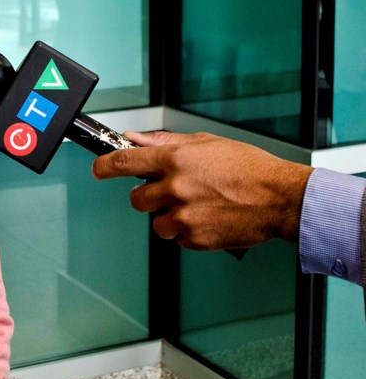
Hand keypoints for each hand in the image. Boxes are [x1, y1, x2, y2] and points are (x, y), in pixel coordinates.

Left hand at [91, 130, 310, 250]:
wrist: (280, 198)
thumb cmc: (248, 167)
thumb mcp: (205, 143)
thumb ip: (165, 142)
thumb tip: (135, 139)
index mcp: (174, 160)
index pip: (123, 162)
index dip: (104, 166)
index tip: (98, 169)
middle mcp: (174, 188)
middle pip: (135, 199)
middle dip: (148, 197)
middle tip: (170, 193)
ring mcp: (184, 216)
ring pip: (156, 223)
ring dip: (168, 217)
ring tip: (197, 207)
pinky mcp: (195, 239)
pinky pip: (177, 239)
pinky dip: (187, 232)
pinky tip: (208, 219)